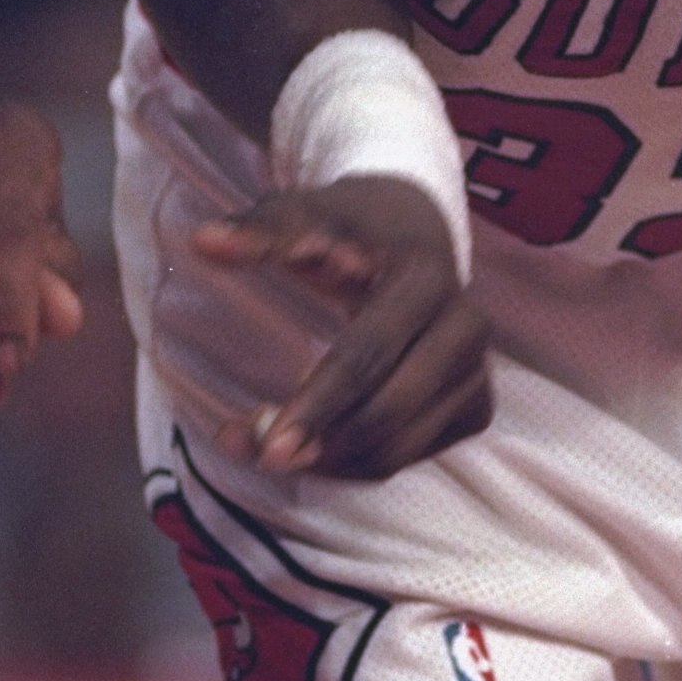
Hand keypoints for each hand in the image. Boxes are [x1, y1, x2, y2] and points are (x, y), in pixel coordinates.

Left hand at [193, 174, 491, 479]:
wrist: (417, 234)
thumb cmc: (353, 228)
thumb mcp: (307, 215)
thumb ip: (260, 232)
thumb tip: (203, 241)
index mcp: (427, 279)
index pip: (368, 354)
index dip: (318, 403)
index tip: (268, 443)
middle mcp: (467, 329)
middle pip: (389, 411)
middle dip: (322, 442)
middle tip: (260, 454)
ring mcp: (478, 373)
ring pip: (398, 447)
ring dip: (332, 463)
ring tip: (268, 450)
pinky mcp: (476, 406)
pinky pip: (408, 455)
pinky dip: (356, 464)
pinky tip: (316, 446)